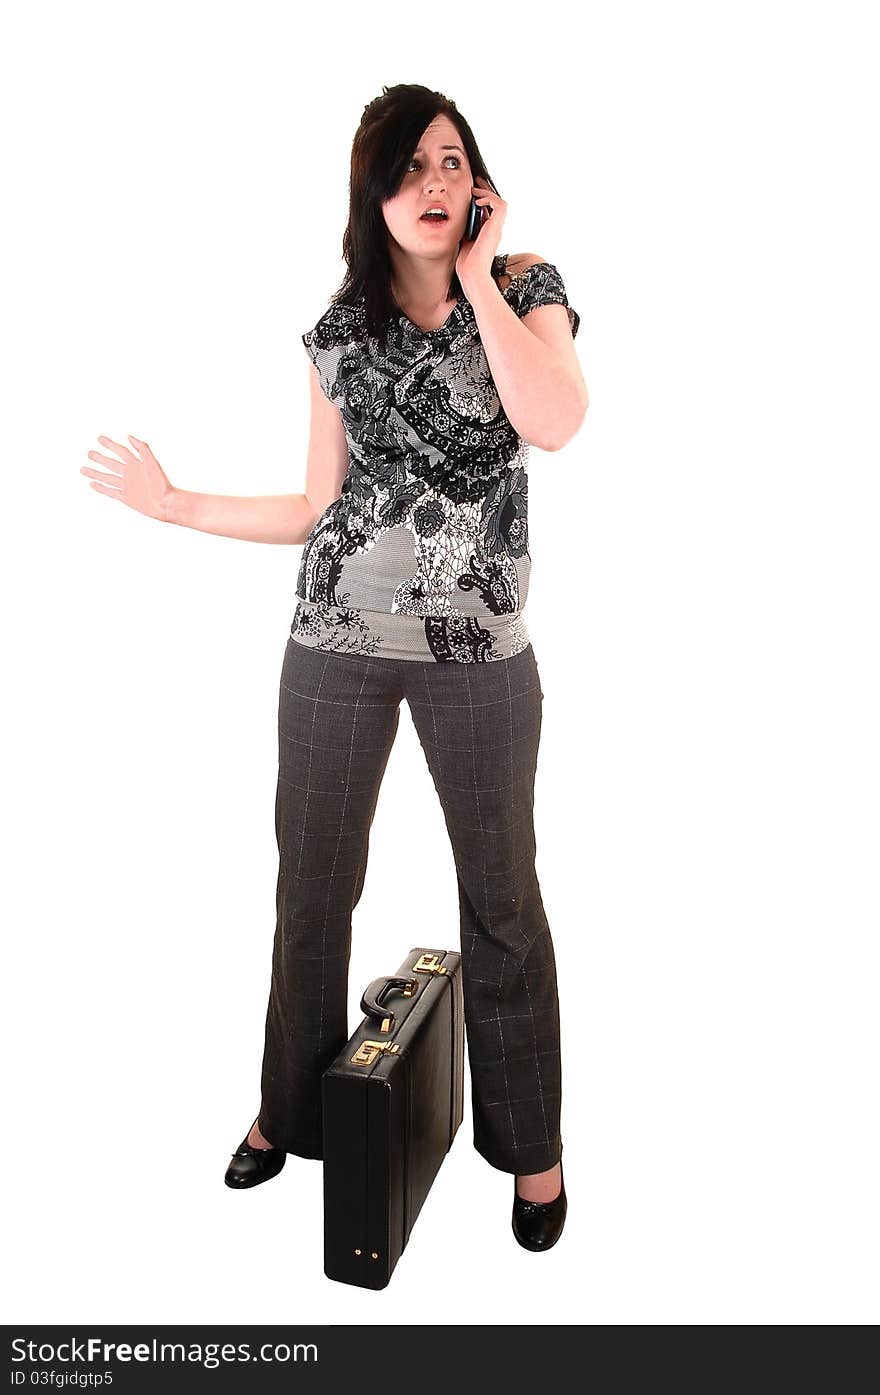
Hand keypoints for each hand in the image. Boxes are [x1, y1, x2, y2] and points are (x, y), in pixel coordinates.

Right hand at [80, 434, 175, 522]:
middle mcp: (130, 474)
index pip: (121, 451)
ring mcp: (127, 486)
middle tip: (89, 453)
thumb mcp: (152, 462)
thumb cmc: (162, 483)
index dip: (111, 444)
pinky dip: (101, 488)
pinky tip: (92, 484)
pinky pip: (110, 492)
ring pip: (107, 477)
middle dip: (100, 458)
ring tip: (83, 469)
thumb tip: (129, 436)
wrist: (166, 503)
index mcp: (137, 464)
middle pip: (111, 464)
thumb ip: (142, 448)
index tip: (100, 438)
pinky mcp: (126, 497)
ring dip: (95, 473)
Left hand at [455, 176, 506, 290]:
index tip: (473, 190)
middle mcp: (495, 229)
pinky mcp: (496, 227)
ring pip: (499, 202)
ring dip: (487, 193)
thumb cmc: (466, 263)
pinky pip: (499, 205)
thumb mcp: (464, 240)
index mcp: (488, 233)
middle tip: (476, 180)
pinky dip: (489, 199)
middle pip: (496, 203)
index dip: (482, 198)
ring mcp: (497, 228)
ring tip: (474, 190)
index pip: (489, 210)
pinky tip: (477, 201)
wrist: (472, 272)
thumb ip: (466, 229)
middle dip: (486, 190)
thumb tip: (461, 217)